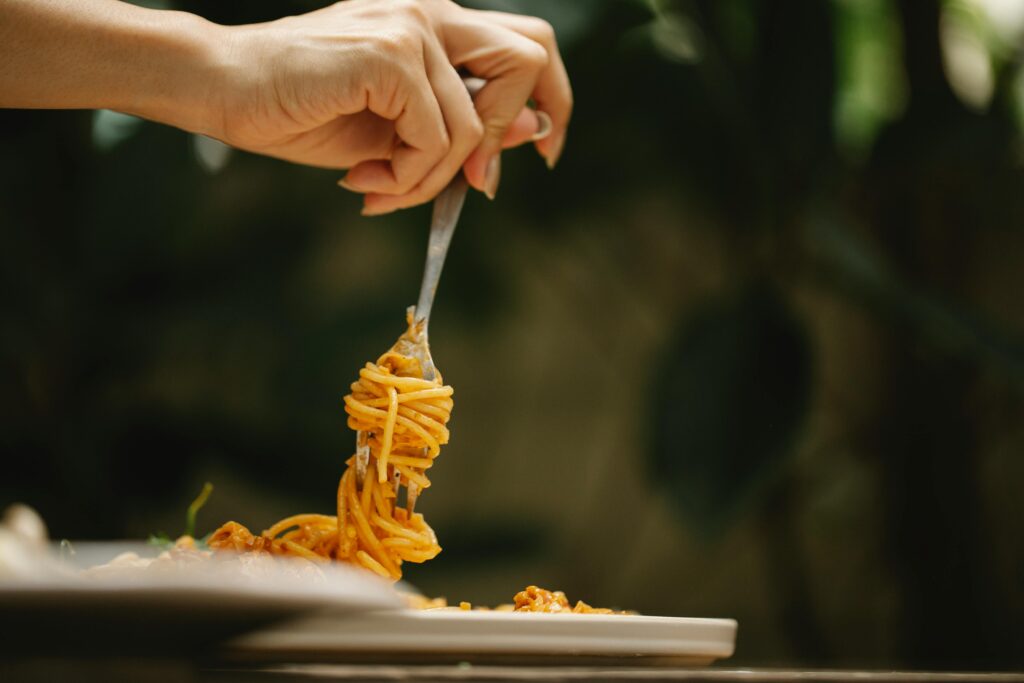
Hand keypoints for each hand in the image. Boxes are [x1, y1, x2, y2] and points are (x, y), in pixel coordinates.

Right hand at [215, 0, 572, 214]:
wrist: (222, 87)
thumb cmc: (300, 108)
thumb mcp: (397, 129)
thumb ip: (462, 126)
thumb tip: (532, 130)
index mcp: (436, 22)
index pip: (528, 44)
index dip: (553, 98)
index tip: (545, 150)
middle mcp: (432, 11)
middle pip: (530, 57)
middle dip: (514, 132)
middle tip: (477, 186)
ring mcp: (411, 26)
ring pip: (472, 127)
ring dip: (430, 180)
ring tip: (378, 188)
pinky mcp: (389, 53)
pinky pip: (435, 140)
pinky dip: (407, 178)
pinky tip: (363, 180)